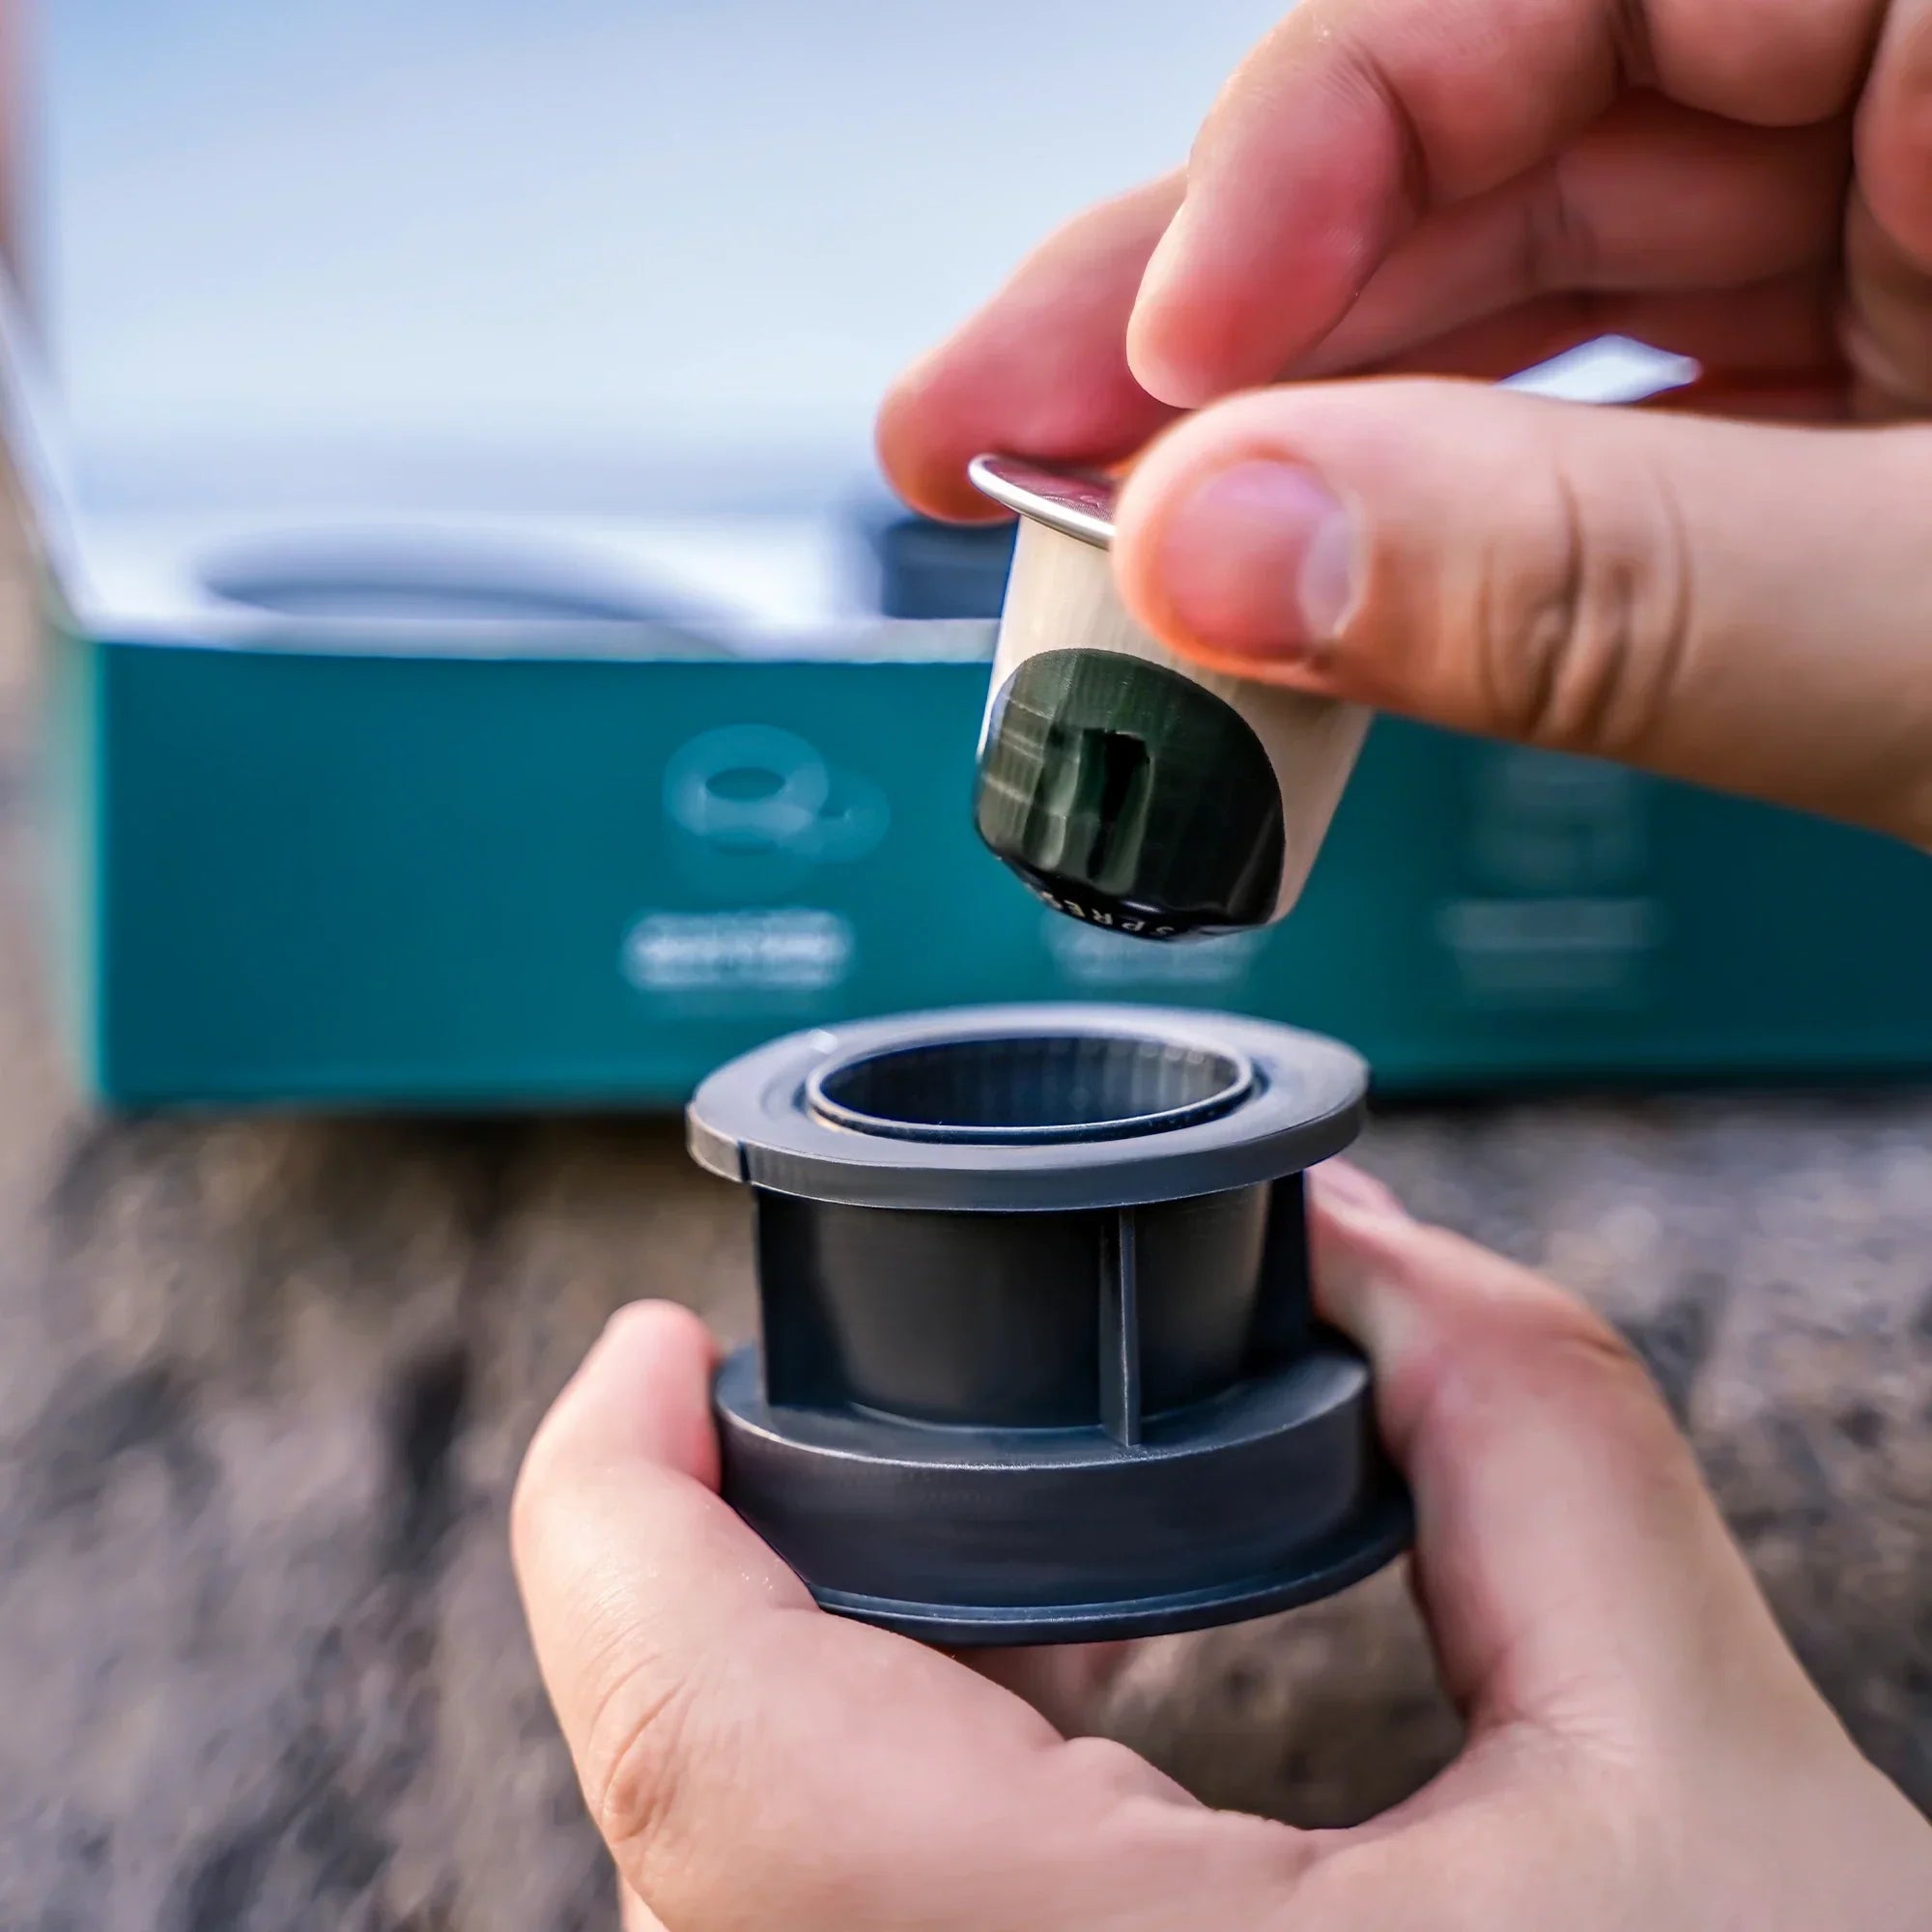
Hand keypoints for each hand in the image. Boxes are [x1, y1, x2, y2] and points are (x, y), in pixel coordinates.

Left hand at [512, 1165, 1931, 1929]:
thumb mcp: (1717, 1782)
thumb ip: (1528, 1437)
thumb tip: (1357, 1253)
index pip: (706, 1745)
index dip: (615, 1506)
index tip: (648, 1349)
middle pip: (702, 1809)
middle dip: (719, 1572)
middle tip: (807, 1411)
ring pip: (750, 1897)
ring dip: (802, 1691)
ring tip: (956, 1549)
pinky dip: (882, 1806)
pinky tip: (1035, 1719)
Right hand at [878, 0, 1931, 847]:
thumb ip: (1589, 578)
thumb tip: (1229, 552)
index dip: (1303, 147)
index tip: (1155, 362)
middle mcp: (1917, 100)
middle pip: (1489, 138)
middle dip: (1226, 320)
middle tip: (997, 447)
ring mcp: (1896, 243)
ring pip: (1518, 290)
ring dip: (1292, 435)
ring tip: (1100, 545)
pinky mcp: (1859, 388)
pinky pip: (1591, 409)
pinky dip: (1431, 515)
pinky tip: (1294, 572)